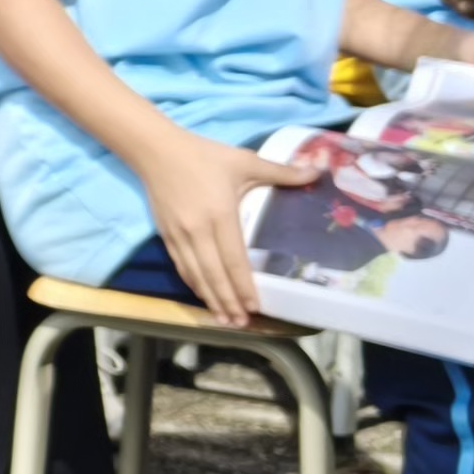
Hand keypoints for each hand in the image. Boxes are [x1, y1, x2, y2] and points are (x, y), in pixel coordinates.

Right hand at [146, 125, 305, 328]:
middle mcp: (198, 231)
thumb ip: (281, 171)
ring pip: (196, 275)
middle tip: (242, 323)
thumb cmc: (204, 155)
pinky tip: (204, 296)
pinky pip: (182, 267)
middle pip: (214, 275)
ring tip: (224, 319)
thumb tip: (318, 172)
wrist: (156, 150)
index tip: (255, 306)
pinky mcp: (166, 235)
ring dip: (210, 299)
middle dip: (228, 301)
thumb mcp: (244, 160)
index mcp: (220, 214)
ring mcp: (179, 235)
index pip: (233, 259)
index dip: (243, 285)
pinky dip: (194, 285)